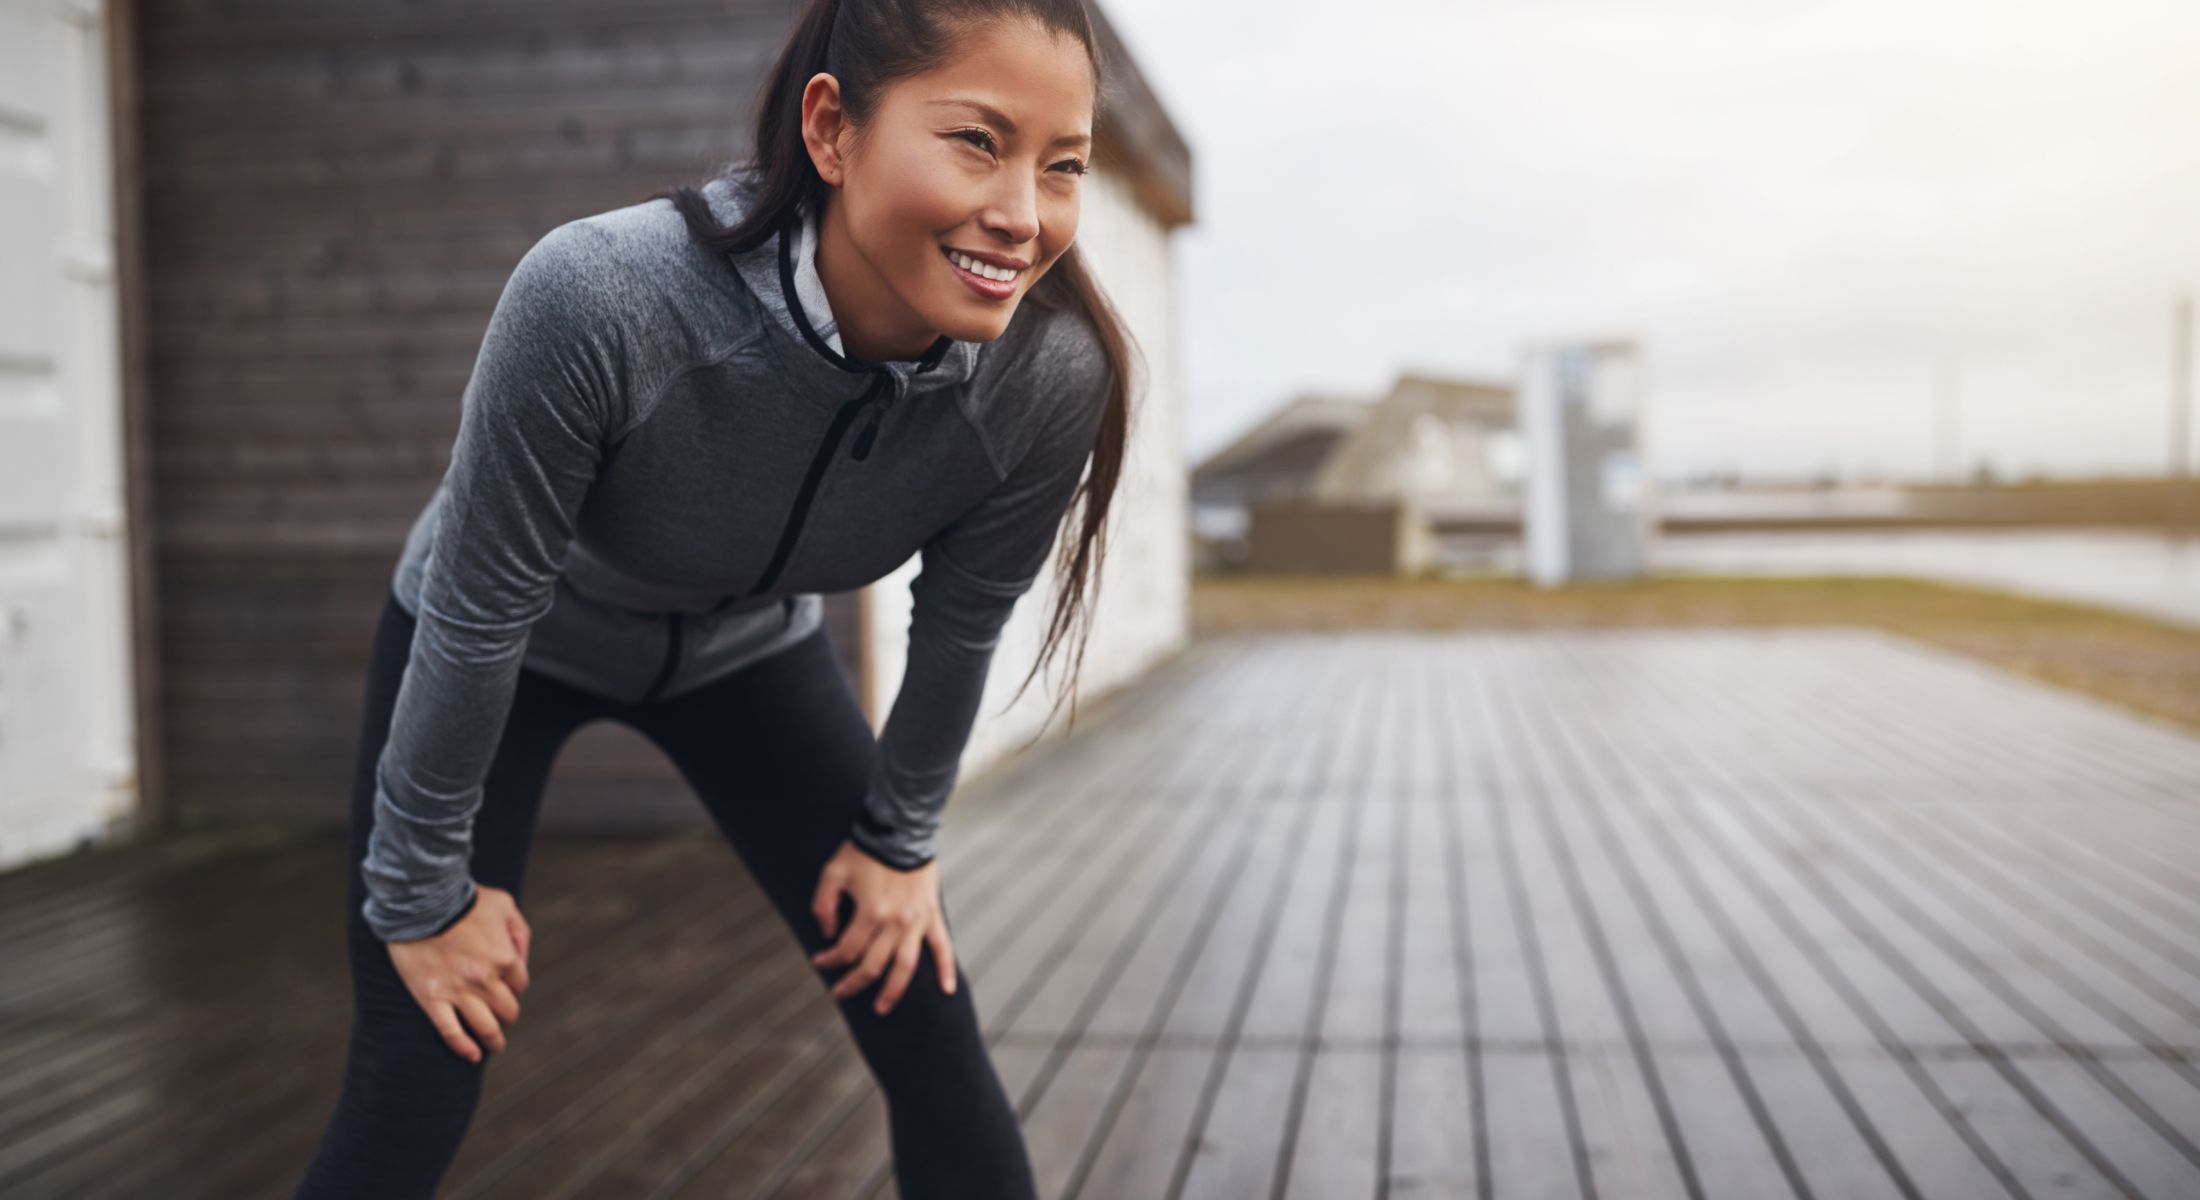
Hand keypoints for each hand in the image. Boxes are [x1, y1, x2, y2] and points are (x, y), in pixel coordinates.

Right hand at [384, 883, 531, 1063]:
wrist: (420, 901)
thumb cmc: (465, 899)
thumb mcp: (505, 905)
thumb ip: (519, 934)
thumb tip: (521, 960)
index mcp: (506, 959)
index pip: (520, 985)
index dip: (515, 986)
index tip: (506, 985)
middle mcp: (485, 981)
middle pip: (507, 1011)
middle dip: (507, 1015)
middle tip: (503, 1017)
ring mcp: (458, 992)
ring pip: (484, 1027)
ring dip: (494, 1040)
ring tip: (495, 1046)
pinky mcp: (432, 999)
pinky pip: (450, 1032)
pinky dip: (463, 1047)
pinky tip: (472, 1055)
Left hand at [808, 840, 956, 1014]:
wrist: (902, 830)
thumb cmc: (865, 851)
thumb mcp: (832, 872)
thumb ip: (823, 905)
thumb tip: (826, 934)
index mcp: (869, 913)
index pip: (846, 950)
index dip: (829, 960)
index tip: (819, 961)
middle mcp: (894, 923)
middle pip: (872, 966)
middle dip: (853, 984)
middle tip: (839, 993)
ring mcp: (916, 922)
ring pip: (905, 967)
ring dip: (893, 991)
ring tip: (882, 1008)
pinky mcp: (931, 916)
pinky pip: (942, 948)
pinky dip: (947, 970)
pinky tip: (947, 991)